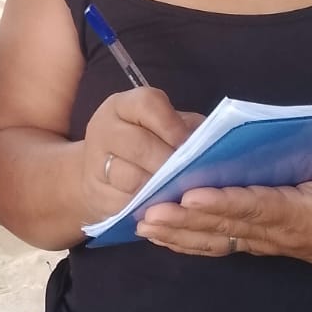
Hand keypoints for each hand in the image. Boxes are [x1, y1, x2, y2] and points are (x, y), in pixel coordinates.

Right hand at [80, 88, 203, 223]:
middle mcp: (104, 128)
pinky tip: (162, 207)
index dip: (173, 126)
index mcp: (124, 105)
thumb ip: (188, 131)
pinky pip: (126, 203)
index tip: (189, 145)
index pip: (148, 104)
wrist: (103, 174)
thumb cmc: (147, 146)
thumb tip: (215, 146)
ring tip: (180, 194)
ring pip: (132, 178)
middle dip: (170, 165)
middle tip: (191, 177)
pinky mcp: (96, 193)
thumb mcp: (167, 129)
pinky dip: (148, 208)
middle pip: (139, 145)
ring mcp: (95, 162)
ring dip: (160, 190)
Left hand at [135, 154, 311, 275]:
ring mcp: (257, 240)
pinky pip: (211, 245)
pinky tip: (156, 236)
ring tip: (141, 224)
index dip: (222, 203)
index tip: (192, 196)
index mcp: (293, 214)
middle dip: (183, 219)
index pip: (252, 206)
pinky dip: (183, 242)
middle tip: (148, 211)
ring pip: (210, 238)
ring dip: (175, 233)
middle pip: (220, 225)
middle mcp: (268, 231)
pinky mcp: (249, 243)